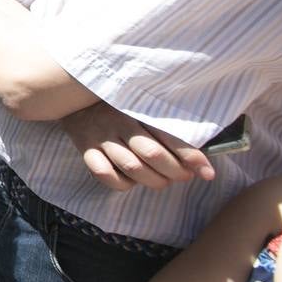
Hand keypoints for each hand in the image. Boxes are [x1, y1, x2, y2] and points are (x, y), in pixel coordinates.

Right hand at [60, 101, 215, 191]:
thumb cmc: (118, 107)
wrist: (73, 97)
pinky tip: (130, 181)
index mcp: (137, 108)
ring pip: (131, 167)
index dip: (192, 157)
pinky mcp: (84, 148)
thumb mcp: (140, 108)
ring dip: (153, 180)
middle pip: (152, 153)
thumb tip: (198, 156)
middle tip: (183, 176)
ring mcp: (101, 136)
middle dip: (174, 172)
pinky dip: (121, 183)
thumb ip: (163, 126)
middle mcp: (119, 121)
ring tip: (162, 181)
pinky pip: (104, 173)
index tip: (208, 173)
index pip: (170, 135)